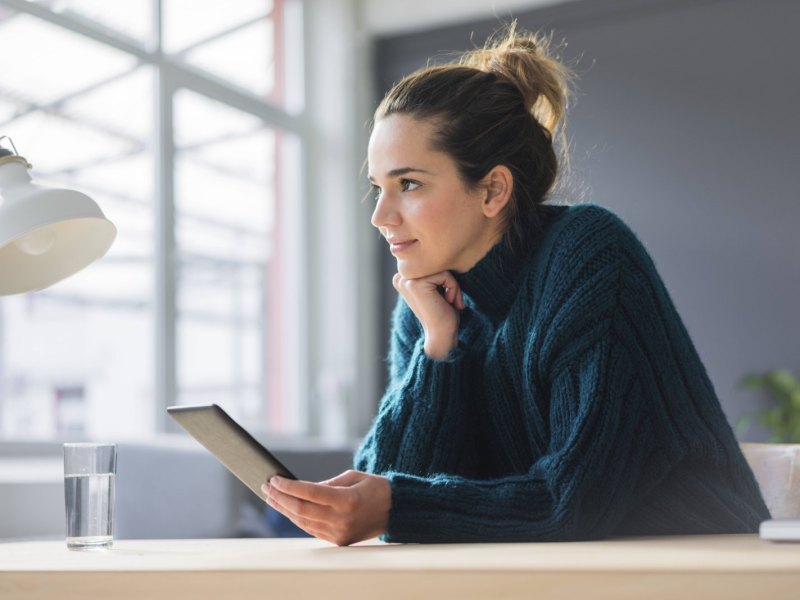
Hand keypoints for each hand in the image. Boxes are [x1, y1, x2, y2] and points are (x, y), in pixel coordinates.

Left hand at [262, 470, 390, 546]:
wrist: (396, 511)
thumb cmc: (375, 488)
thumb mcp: (353, 477)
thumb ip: (326, 483)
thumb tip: (301, 488)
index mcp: (347, 500)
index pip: (309, 493)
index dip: (289, 486)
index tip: (275, 479)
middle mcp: (342, 519)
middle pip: (301, 509)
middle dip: (280, 497)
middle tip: (266, 487)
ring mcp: (339, 533)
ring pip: (303, 521)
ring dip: (285, 509)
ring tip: (272, 497)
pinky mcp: (338, 541)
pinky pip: (311, 529)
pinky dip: (297, 518)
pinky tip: (288, 509)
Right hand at [393, 271, 464, 359]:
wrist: (441, 334)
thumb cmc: (443, 312)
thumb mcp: (436, 287)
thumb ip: (433, 272)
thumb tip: (441, 253)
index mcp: (402, 277)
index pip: (431, 263)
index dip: (443, 278)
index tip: (446, 296)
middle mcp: (400, 277)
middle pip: (435, 263)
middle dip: (448, 280)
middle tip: (450, 299)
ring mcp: (406, 280)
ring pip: (440, 268)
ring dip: (452, 285)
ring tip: (450, 301)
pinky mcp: (415, 284)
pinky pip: (444, 274)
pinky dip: (453, 288)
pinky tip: (448, 301)